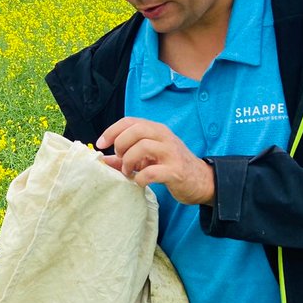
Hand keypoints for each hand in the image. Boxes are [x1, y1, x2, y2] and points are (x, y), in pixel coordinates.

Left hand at [96, 117, 214, 204]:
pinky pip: (152, 172)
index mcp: (156, 130)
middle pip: (136, 130)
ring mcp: (171, 153)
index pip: (130, 121)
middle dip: (120, 144)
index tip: (100, 144)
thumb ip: (126, 157)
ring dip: (128, 161)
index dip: (111, 131)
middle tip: (119, 158)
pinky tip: (140, 182)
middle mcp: (164, 137)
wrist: (201, 181)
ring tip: (129, 172)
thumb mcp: (148, 158)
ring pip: (142, 147)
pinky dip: (141, 178)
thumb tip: (103, 160)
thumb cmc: (171, 166)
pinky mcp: (175, 171)